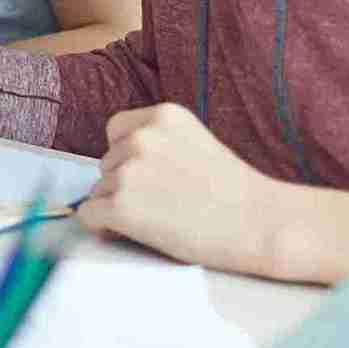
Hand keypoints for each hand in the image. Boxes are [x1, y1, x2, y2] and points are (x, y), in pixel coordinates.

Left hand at [74, 104, 284, 273]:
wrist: (259, 224)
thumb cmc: (234, 191)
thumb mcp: (195, 142)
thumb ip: (158, 143)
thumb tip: (119, 165)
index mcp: (161, 115)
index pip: (116, 130)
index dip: (127, 156)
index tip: (150, 177)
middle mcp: (140, 136)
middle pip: (107, 163)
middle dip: (125, 184)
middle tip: (162, 204)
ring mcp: (128, 171)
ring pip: (99, 191)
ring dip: (118, 207)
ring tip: (160, 219)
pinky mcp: (120, 206)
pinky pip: (89, 216)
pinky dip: (104, 228)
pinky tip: (132, 232)